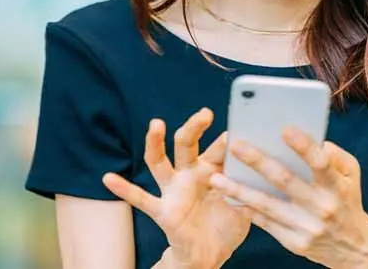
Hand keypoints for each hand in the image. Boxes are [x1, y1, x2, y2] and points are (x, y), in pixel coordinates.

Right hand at [103, 108, 250, 268]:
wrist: (210, 255)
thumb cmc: (226, 225)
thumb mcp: (244, 205)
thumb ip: (248, 187)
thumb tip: (258, 170)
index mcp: (211, 170)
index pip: (218, 149)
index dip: (228, 140)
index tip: (239, 127)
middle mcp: (189, 175)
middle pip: (186, 145)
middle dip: (193, 127)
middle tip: (204, 114)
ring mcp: (173, 191)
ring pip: (160, 162)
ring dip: (156, 143)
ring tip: (156, 124)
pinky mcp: (163, 211)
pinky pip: (141, 199)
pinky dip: (124, 189)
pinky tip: (108, 177)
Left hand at [208, 127, 367, 268]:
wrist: (353, 248)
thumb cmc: (345, 200)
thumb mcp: (351, 175)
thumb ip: (336, 155)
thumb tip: (315, 139)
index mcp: (335, 186)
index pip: (320, 163)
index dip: (303, 146)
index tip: (284, 129)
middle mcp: (321, 206)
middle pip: (285, 181)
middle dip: (258, 162)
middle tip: (235, 145)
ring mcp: (307, 227)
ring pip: (267, 204)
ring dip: (239, 190)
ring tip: (215, 178)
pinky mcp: (294, 242)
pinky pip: (265, 222)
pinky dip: (246, 209)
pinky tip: (227, 197)